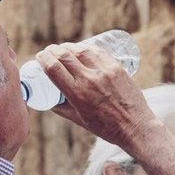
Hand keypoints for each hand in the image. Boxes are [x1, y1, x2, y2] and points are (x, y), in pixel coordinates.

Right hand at [35, 43, 155, 146]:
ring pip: (81, 50)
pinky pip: (98, 51)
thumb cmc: (106, 128)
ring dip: (68, 47)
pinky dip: (86, 48)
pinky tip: (82, 49)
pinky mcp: (117, 67)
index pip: (53, 68)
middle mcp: (89, 80)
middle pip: (64, 55)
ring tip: (64, 49)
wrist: (135, 127)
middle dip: (53, 50)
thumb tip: (48, 99)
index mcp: (77, 94)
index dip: (43, 58)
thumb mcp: (78, 120)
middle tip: (49, 51)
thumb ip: (61, 108)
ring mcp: (104, 71)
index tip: (40, 57)